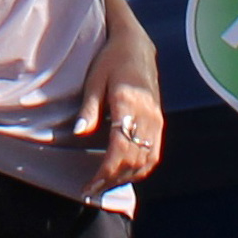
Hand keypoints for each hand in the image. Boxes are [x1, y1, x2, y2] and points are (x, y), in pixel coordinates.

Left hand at [77, 29, 164, 200]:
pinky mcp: (159, 121)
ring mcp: (157, 119)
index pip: (120, 150)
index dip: (105, 173)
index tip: (89, 186)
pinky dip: (141, 169)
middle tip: (91, 191)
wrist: (136, 46)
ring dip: (126, 177)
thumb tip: (78, 133)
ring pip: (147, 160)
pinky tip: (125, 174)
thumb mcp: (94, 80)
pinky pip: (155, 153)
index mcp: (130, 104)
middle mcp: (148, 115)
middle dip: (112, 180)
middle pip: (134, 160)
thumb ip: (89, 108)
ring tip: (105, 185)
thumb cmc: (111, 60)